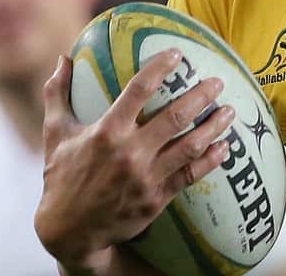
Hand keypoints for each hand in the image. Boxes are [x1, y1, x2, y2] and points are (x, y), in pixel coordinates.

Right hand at [34, 51, 235, 269]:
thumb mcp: (55, 133)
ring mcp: (146, 177)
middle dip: (201, 96)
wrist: (68, 231)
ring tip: (230, 111)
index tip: (177, 54)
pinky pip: (190, 175)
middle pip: (175, 117)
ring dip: (214, 126)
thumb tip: (63, 57)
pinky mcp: (156, 199)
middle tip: (218, 81)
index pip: (138, 90)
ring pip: (190, 146)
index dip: (159, 68)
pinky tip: (225, 147)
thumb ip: (57, 93)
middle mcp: (129, 152)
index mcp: (106, 132)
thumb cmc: (62, 177)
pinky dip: (211, 160)